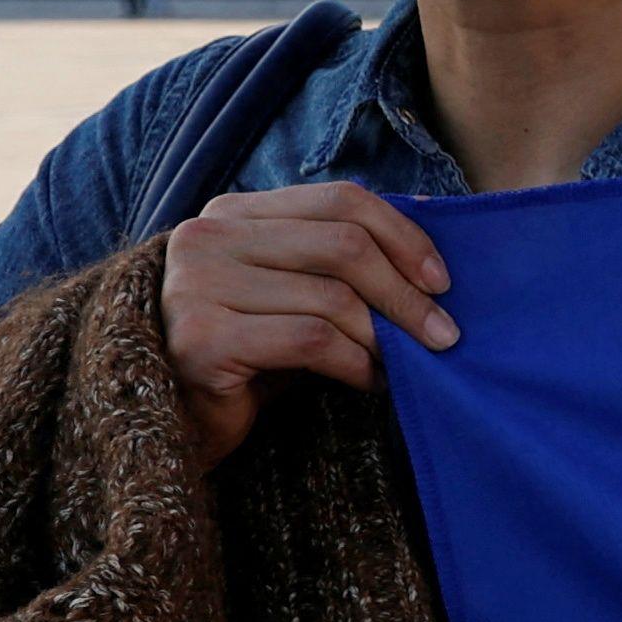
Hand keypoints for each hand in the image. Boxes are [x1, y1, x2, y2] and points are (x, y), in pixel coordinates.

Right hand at [159, 179, 455, 472]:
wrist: (178, 421)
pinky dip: (356, 363)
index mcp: (233, 212)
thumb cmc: (253, 352)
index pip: (340, 200)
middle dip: (405, 294)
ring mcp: (195, 284)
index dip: (404, 237)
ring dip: (383, 337)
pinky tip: (371, 381)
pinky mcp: (200, 337)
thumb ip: (342, 256)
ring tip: (403, 363)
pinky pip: (310, 340)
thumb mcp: (298, 290)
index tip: (443, 281)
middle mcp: (206, 237)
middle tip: (444, 333)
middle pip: (343, 245)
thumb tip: (435, 226)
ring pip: (332, 297)